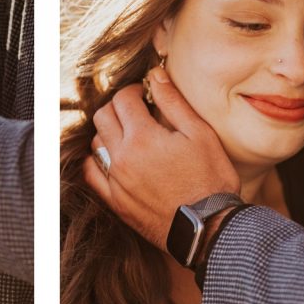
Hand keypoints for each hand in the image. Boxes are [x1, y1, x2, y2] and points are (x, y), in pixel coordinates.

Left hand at [83, 66, 240, 250]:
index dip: (134, 90)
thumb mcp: (200, 134)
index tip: (146, 94)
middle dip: (118, 107)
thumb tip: (155, 76)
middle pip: (103, 117)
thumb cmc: (211, 179)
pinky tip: (112, 158)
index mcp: (142, 137)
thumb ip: (173, 102)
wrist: (209, 227)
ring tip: (129, 134)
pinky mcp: (116, 202)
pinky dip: (97, 160)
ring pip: (96, 143)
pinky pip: (92, 174)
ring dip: (108, 132)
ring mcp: (115, 181)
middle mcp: (122, 157)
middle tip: (137, 111)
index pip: (123, 99)